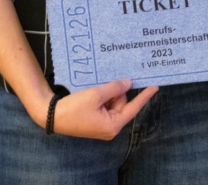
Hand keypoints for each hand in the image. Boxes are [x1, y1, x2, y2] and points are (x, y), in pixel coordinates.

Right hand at [44, 79, 158, 139]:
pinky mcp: (95, 118)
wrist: (51, 115)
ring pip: (113, 101)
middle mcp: (110, 126)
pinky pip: (104, 104)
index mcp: (113, 125)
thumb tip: (129, 83)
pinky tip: (94, 88)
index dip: (144, 96)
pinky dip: (102, 95)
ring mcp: (102, 123)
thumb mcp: (96, 95)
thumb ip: (114, 88)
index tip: (155, 86)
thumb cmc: (74, 108)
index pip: (133, 108)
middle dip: (116, 90)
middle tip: (107, 80)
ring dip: (108, 92)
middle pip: (122, 103)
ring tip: (96, 86)